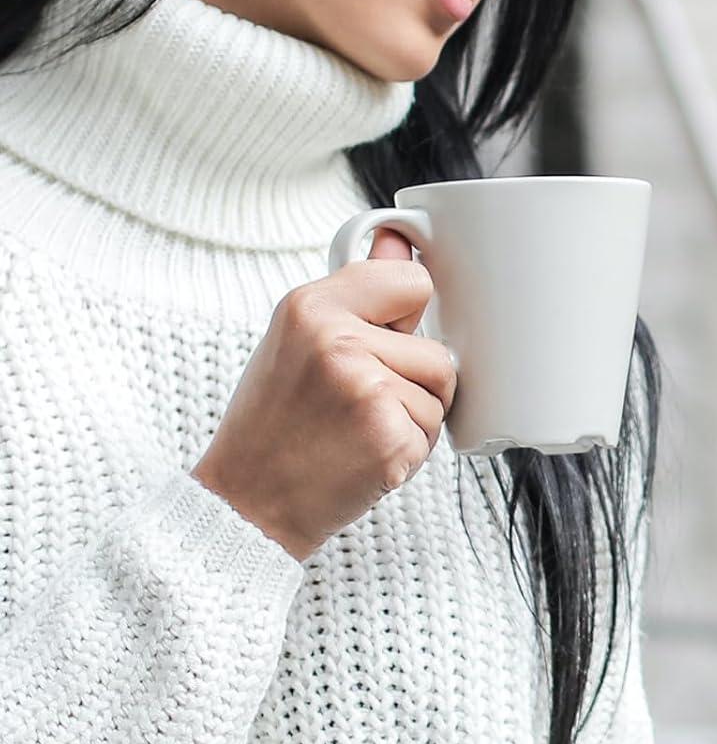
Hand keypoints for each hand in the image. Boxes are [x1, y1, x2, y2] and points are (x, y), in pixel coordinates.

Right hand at [191, 227, 453, 562]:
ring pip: (439, 395)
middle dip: (413, 384)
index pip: (412, 282)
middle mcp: (337, 340)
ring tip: (358, 431)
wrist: (250, 499)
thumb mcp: (300, 340)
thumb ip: (358, 294)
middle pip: (437, 351)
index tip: (388, 339)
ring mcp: (366, 388)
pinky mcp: (389, 435)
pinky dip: (408, 453)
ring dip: (411, 421)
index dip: (408, 318)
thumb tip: (400, 243)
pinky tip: (364, 456)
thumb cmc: (275, 423)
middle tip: (359, 405)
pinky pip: (432, 434)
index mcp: (312, 307)